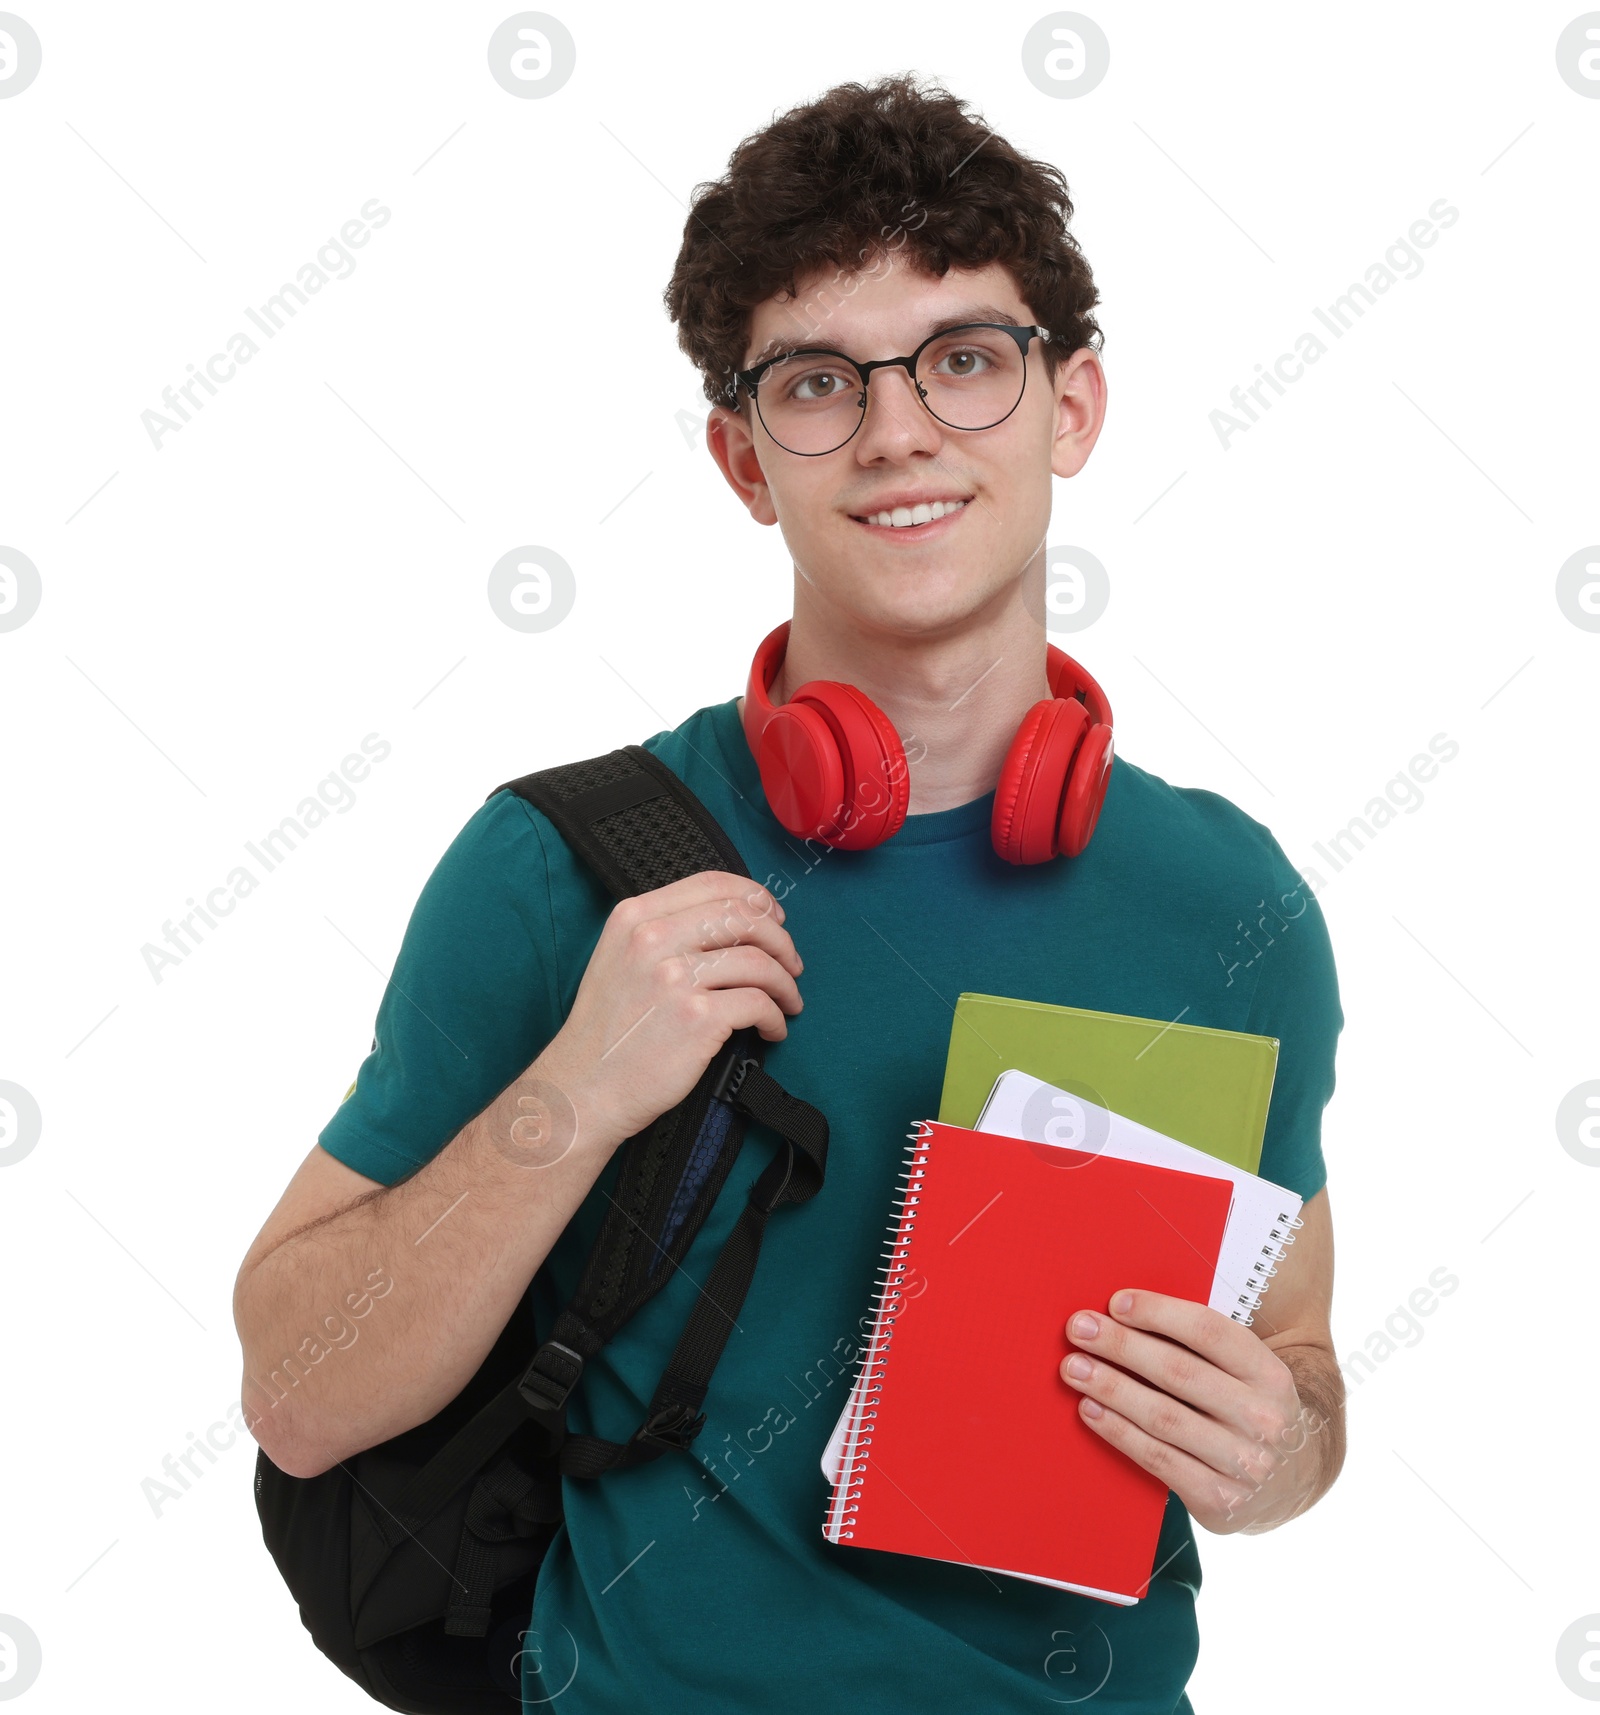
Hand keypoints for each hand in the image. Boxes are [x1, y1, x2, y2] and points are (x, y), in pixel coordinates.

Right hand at [536, 870, 802, 1149]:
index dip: (755, 897)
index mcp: (634, 917)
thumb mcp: (620, 958)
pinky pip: (759, 1003)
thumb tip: (733, 923)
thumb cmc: (608, 1030)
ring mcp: (675, 978)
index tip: (774, 919)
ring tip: (786, 1002)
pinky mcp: (697, 1018)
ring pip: (758, 961)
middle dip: (780, 940)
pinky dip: (776, 1017)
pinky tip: (773, 1028)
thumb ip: (665, 931)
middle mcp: (653, 939)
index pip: (713, 884)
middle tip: (791, 964)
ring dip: (784, 983)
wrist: (584, 1088)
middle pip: (743, 916)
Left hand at [1060, 1289, 1332, 1534]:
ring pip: (1163, 1417)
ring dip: (1111, 1388)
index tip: (1116, 1301)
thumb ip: (1199, 1344)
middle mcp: (1264, 1419)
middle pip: (1179, 1373)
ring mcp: (1244, 1464)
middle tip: (1078, 1328)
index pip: (1209, 1332)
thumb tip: (1124, 1310)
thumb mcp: (1244, 1371)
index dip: (1159, 1313)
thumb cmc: (1245, 1406)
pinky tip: (1090, 1410)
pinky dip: (1118, 1432)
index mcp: (1270, 1374)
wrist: (1289, 1480)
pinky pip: (1158, 1459)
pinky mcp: (1220, 1500)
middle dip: (1121, 1346)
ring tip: (1073, 1367)